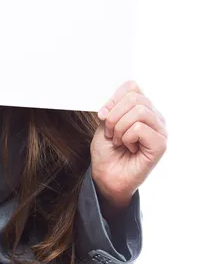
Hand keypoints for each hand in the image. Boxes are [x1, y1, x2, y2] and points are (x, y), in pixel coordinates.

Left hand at [90, 80, 167, 207]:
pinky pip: (139, 128)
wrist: (107, 176)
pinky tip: (129, 148)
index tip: (104, 114)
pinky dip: (127, 137)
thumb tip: (114, 101)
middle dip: (114, 114)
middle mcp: (155, 117)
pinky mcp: (160, 144)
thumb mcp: (105, 122)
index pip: (132, 87)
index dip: (113, 98)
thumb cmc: (107, 150)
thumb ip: (113, 107)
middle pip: (135, 97)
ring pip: (139, 111)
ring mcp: (160, 130)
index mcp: (143, 108)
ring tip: (118, 140)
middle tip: (110, 132)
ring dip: (120, 126)